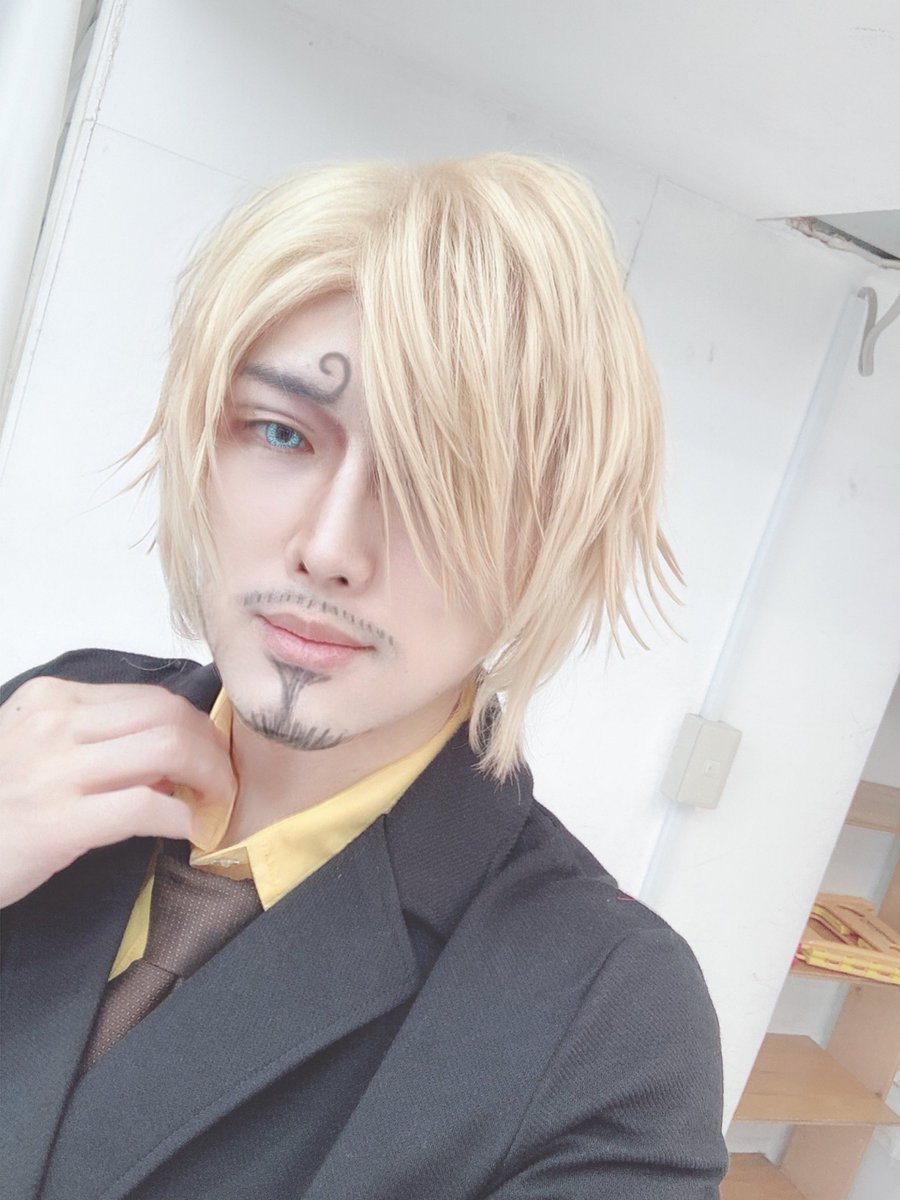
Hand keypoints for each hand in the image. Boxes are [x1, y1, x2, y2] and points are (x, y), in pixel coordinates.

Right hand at [0, 677, 235, 906]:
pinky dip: (183, 818)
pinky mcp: (59, 820)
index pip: (150, 698)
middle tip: (223, 780)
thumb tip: (171, 757)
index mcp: (51, 699)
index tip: (211, 753)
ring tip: (215, 802)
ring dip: (209, 778)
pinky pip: (146, 807)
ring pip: (166, 750)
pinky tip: (190, 832)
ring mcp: (54, 770)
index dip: (195, 726)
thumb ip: (97, 743)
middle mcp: (54, 724)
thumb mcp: (39, 753)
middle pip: (167, 716)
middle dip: (212, 748)